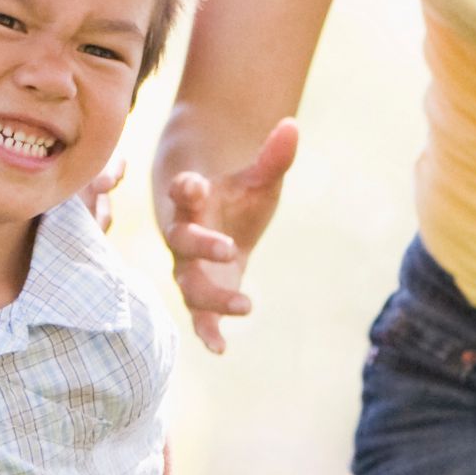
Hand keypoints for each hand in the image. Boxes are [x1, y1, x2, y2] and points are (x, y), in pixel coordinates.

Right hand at [155, 117, 300, 354]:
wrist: (214, 221)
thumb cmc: (234, 197)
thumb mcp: (257, 178)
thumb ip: (273, 157)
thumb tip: (293, 125)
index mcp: (192, 201)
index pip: (182, 192)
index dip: (185, 188)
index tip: (195, 183)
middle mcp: (183, 236)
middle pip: (182, 241)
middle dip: (201, 244)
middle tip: (228, 247)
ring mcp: (189, 268)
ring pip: (189, 285)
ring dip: (211, 296)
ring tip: (244, 305)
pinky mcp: (202, 294)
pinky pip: (199, 316)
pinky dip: (208, 332)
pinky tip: (222, 349)